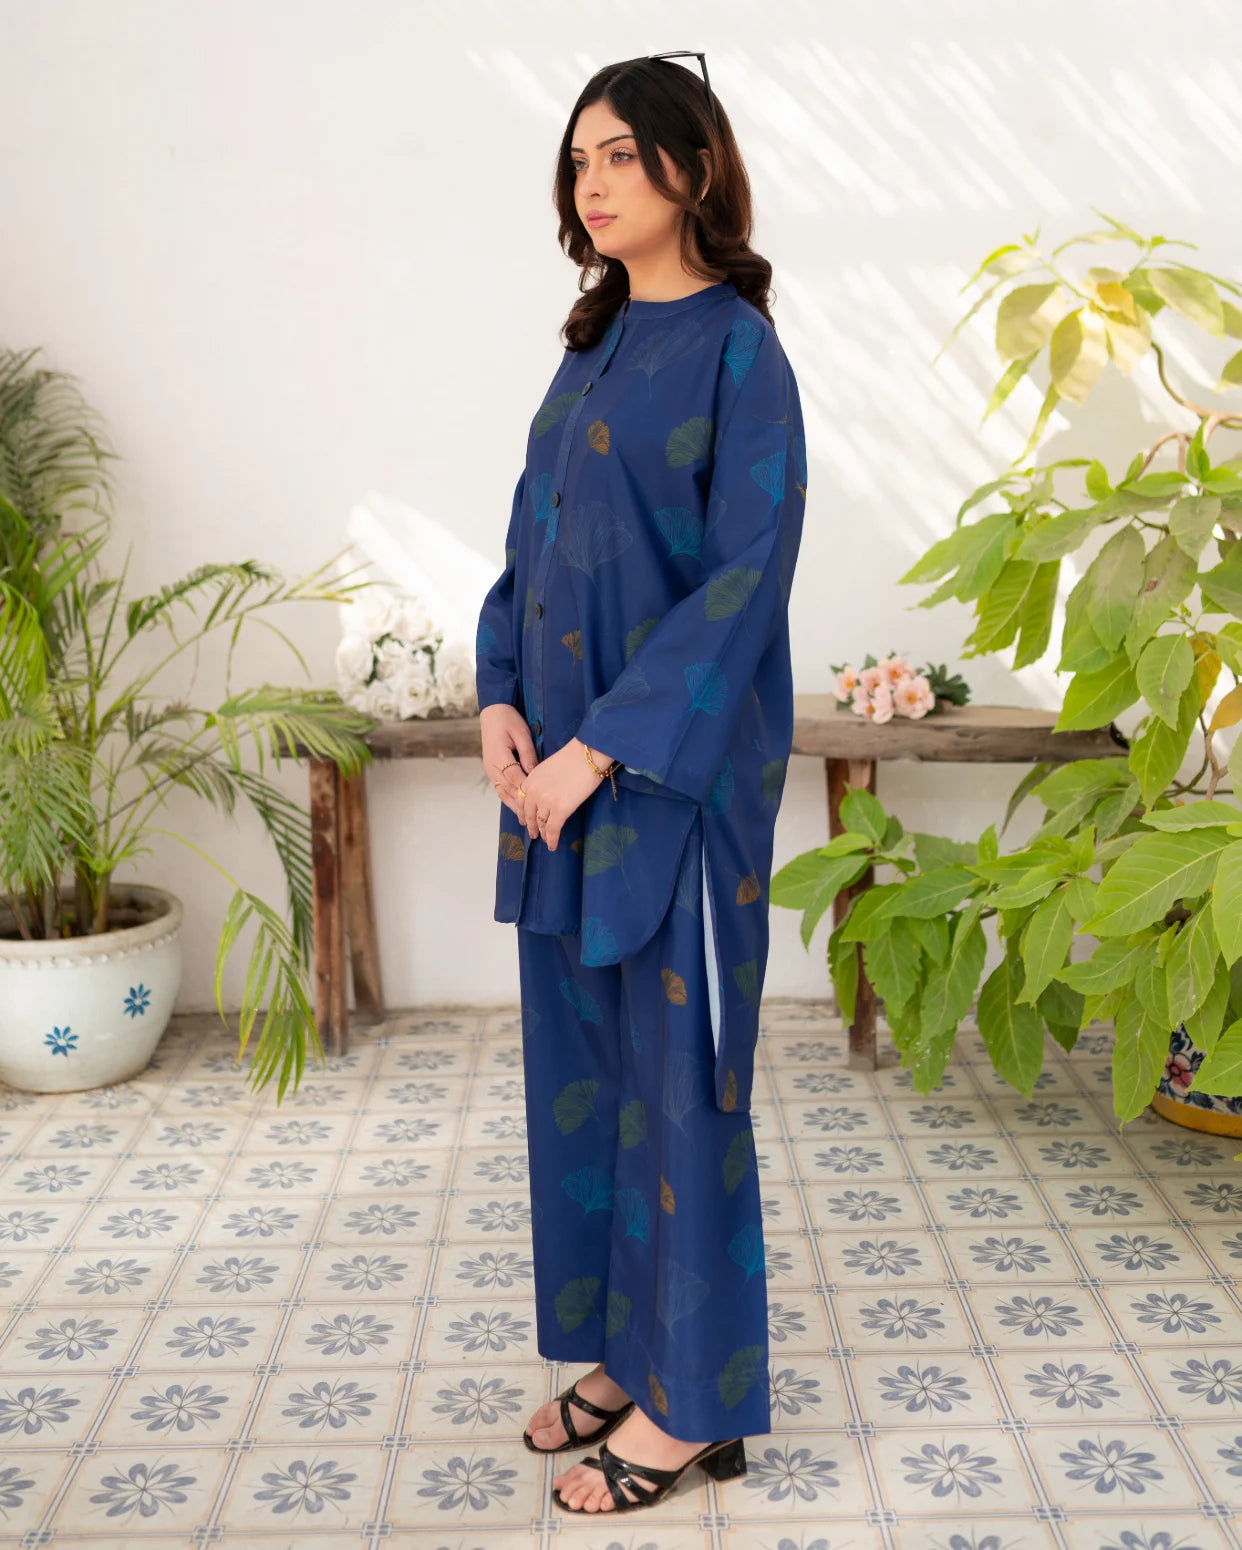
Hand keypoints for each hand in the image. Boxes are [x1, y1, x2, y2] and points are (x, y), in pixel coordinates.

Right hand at [480, 703, 537, 818]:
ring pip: (503, 792)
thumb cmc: (509, 719)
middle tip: (534, 820)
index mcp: (499, 756)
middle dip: (521, 805)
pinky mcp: (492, 769)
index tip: (539, 803)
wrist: (493, 712)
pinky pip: (500, 788)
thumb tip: (534, 772)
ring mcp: (490, 769)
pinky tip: (516, 807)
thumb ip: (528, 754)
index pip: (515, 778)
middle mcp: (492, 766)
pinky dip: (508, 798)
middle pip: (508, 790)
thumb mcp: (521, 733)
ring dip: (513, 806)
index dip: (527, 791)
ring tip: (524, 820)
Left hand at [512, 737, 614, 849]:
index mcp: (530, 779)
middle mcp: (534, 792)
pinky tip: (553, 846)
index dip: (522, 813)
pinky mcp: (560, 810)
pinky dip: (552, 840)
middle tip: (533, 833)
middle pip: (529, 814)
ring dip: (542, 833)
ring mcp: (546, 802)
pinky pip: (553, 830)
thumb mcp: (548, 767)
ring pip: (541, 823)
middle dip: (531, 825)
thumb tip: (546, 793)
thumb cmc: (573, 756)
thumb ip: (542, 781)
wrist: (587, 755)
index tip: (524, 819)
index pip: (521, 801)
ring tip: (544, 839)